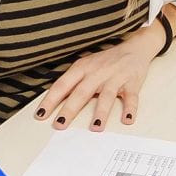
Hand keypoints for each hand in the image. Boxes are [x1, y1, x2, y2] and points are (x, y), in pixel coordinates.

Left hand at [35, 28, 157, 129]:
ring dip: (101, 112)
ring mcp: (115, 77)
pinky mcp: (132, 82)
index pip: (62, 85)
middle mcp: (97, 72)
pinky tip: (127, 120)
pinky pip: (131, 97)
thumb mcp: (86, 66)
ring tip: (96, 127)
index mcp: (82, 68)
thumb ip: (73, 82)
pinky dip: (130, 109)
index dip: (51, 100)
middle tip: (60, 124)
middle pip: (81, 92)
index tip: (41, 114)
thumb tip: (55, 103)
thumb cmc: (105, 62)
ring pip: (106, 96)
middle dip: (70, 109)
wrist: (134, 48)